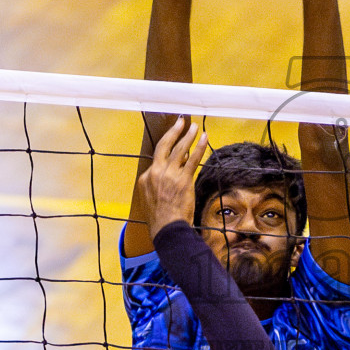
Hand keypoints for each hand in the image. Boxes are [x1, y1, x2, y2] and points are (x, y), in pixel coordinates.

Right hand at [137, 117, 207, 236]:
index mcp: (145, 177)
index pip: (158, 159)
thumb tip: (171, 170)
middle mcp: (155, 172)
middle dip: (173, 132)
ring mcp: (169, 175)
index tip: (177, 143)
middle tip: (180, 121)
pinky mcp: (183, 179)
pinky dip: (199, 147)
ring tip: (194, 127)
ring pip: (179, 149)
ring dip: (188, 136)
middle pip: (164, 146)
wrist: (166, 228)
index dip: (169, 150)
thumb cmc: (160, 218)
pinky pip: (192, 159)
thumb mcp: (150, 198)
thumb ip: (157, 183)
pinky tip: (204, 138)